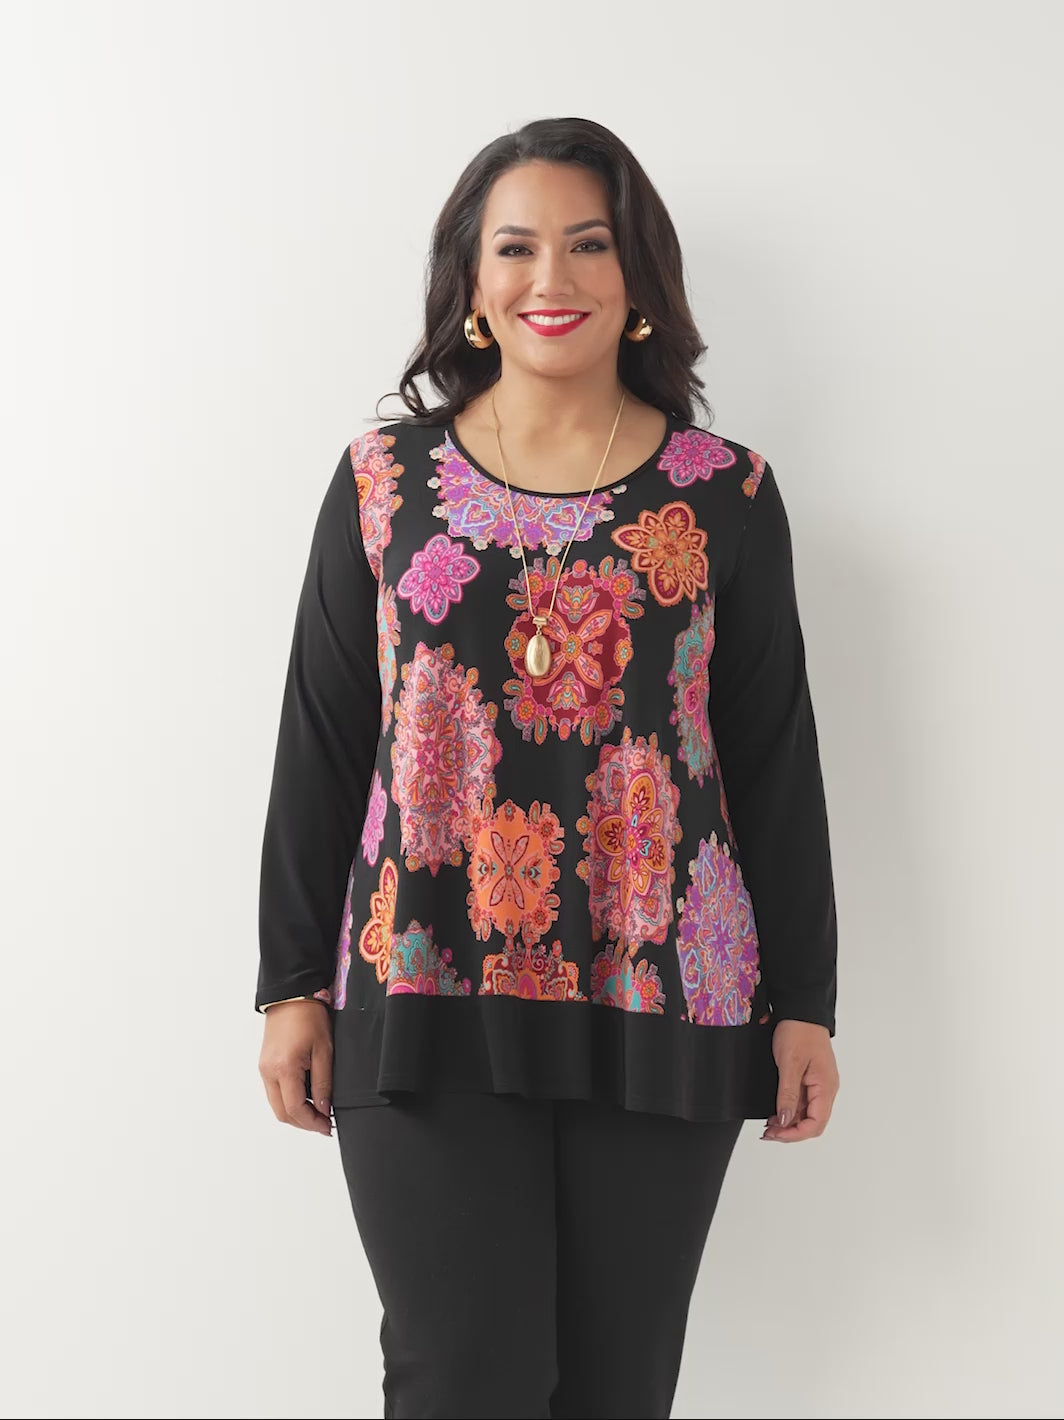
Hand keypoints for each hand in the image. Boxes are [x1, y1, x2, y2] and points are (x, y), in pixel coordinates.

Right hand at [258, 1000, 333, 1136]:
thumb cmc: (309, 1017)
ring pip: (276, 1105)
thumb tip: (323, 1108)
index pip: (295, 1109)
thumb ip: (323, 1083)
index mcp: (284, 1069)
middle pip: (282, 1113)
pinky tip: (305, 1097)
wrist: (292, 996)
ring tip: (317, 1112)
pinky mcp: (264, 1065)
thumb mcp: (324, 1051)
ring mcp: (264, 1069)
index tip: (327, 1127)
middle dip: (303, 1123)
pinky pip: (274, 1092)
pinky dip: (288, 1100)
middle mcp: (269, 1072)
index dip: (312, 1123)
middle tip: (323, 1124)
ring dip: (295, 1113)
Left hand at [761, 1019, 838, 1141]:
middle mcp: (826, 1090)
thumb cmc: (799, 1032)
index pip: (816, 1124)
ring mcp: (819, 1085)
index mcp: (826, 1087)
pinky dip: (789, 1111)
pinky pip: (802, 1103)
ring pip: (806, 1115)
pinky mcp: (810, 1080)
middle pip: (812, 1123)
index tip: (775, 1135)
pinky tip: (775, 1113)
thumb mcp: (790, 1064)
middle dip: (790, 1132)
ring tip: (768, 1126)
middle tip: (768, 1133)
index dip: (795, 1134)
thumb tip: (786, 1121)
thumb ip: (788, 1094)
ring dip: (789, 1123)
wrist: (801, 1011)